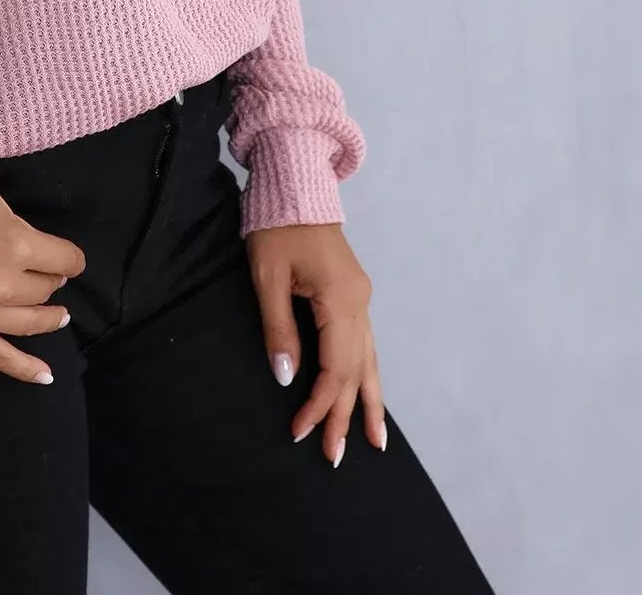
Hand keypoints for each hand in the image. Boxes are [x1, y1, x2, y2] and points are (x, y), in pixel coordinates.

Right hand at [0, 154, 85, 385]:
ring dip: (48, 318)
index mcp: (16, 243)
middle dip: (52, 279)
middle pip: (47, 289)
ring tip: (58, 315)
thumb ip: (6, 165)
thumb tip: (26, 148)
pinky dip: (25, 369)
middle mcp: (5, 285)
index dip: (70, 254)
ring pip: (30, 323)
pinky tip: (46, 377)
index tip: (67, 252)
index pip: (65, 258)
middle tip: (48, 270)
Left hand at [244, 221, 385, 466]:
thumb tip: (287, 377)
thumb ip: (278, 328)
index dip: (318, 404)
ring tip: (374, 442)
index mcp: (340, 300)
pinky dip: (368, 372)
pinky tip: (369, 392)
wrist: (295, 184)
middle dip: (343, 415)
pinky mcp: (354, 293)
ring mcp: (361, 298)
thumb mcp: (267, 276)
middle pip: (355, 371)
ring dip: (366, 400)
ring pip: (369, 359)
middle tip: (332, 457)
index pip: (334, 368)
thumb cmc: (276, 225)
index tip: (300, 432)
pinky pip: (366, 343)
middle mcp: (359, 303)